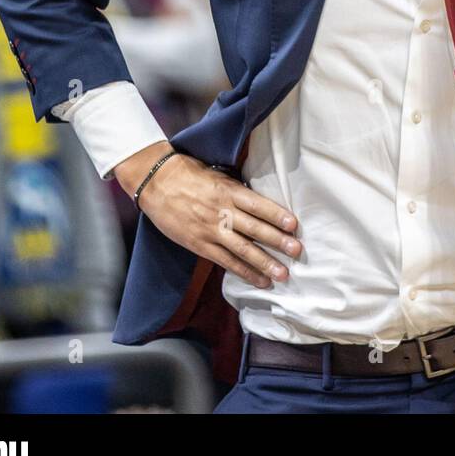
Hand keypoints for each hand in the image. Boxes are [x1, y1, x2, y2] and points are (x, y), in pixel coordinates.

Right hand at [114, 142, 301, 288]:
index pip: (257, 205)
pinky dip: (244, 272)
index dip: (276, 215)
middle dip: (277, 241)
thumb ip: (239, 191)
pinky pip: (225, 261)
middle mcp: (222, 212)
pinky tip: (260, 280)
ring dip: (264, 263)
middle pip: (254, 229)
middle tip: (297, 251)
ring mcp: (210, 230)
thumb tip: (263, 203)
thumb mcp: (219, 176)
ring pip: (242, 249)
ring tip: (283, 273)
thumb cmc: (190, 175)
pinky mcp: (199, 245)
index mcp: (228, 191)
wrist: (157, 182)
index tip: (294, 225)